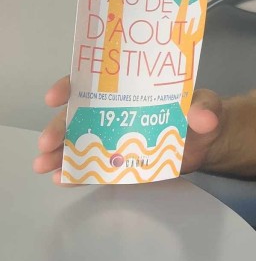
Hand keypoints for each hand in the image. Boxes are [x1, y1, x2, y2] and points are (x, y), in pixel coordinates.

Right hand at [32, 78, 224, 181]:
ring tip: (44, 166)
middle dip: (58, 127)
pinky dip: (76, 172)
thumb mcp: (207, 105)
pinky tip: (63, 179)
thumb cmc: (202, 112)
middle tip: (47, 144)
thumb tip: (205, 118)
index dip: (70, 85)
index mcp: (129, 88)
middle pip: (78, 115)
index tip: (56, 96)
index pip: (93, 80)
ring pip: (79, 142)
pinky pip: (92, 166)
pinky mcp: (118, 161)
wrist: (207, 141)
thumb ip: (206, 108)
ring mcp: (113, 137)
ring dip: (58, 153)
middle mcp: (114, 110)